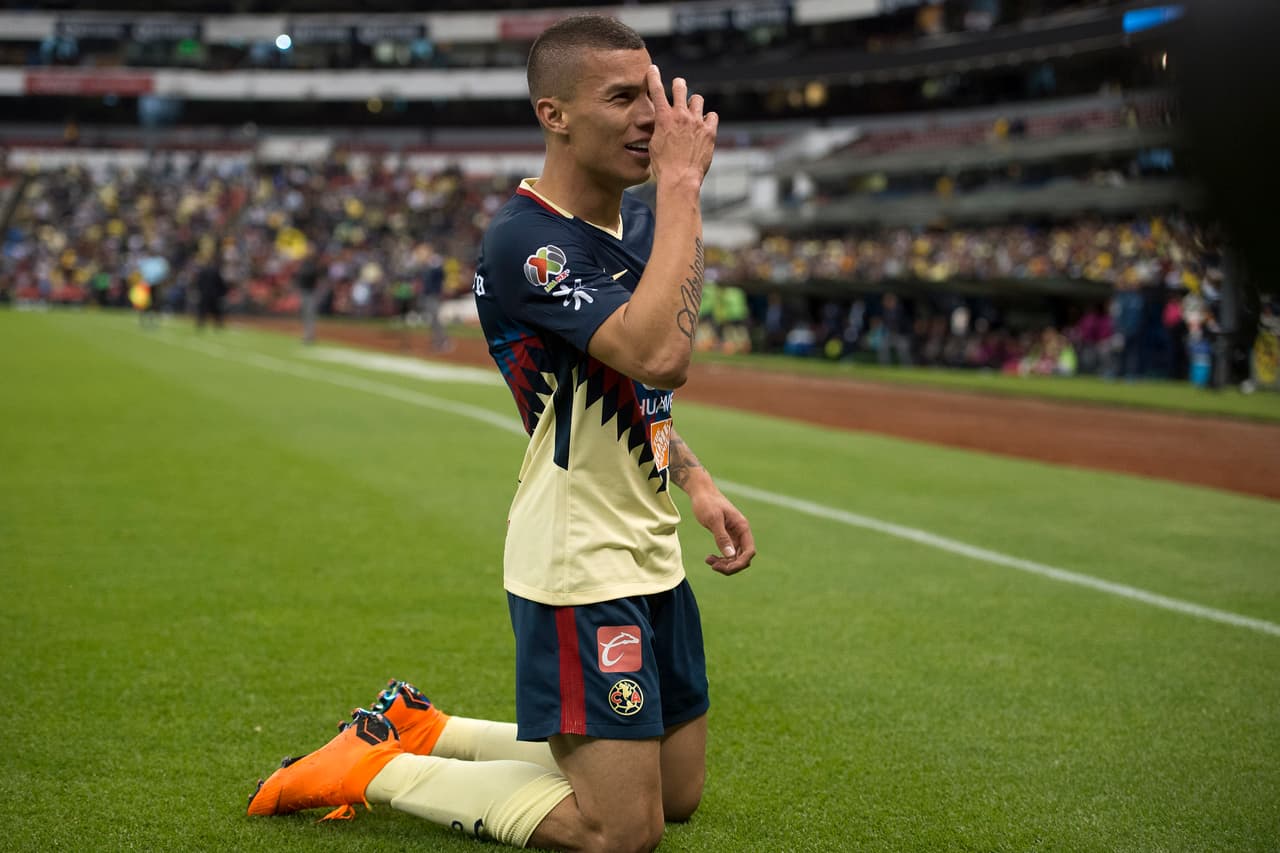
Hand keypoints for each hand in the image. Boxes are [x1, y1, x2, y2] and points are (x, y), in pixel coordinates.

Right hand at [644, 65, 717, 186]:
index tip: (653, 69)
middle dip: (679, 85)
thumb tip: (661, 124)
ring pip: (697, 99)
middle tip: (679, 86)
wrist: (680, 178)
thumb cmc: (664, 165)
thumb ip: (659, 129)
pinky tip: (705, 127)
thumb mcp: (654, 144)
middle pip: (680, 87)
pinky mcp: (710, 131)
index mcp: (663, 118)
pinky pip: (712, 115)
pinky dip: (708, 119)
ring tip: (693, 113)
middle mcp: (681, 115)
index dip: (654, 77)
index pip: (656, 90)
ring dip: (694, 104)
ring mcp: (697, 122)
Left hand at [689, 490, 755, 575]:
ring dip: (724, 563)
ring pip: (735, 557)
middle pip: (743, 557)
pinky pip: (728, 553)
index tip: (726, 568)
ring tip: (708, 561)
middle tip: (713, 565)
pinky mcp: (726, 536)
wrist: (701, 492)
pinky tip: (709, 558)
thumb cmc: (707, 502)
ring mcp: (734, 535)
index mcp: (742, 527)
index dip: (740, 563)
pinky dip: (720, 558)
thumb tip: (730, 555)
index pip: (749, 551)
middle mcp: (741, 532)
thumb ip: (722, 537)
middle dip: (730, 565)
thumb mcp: (713, 519)